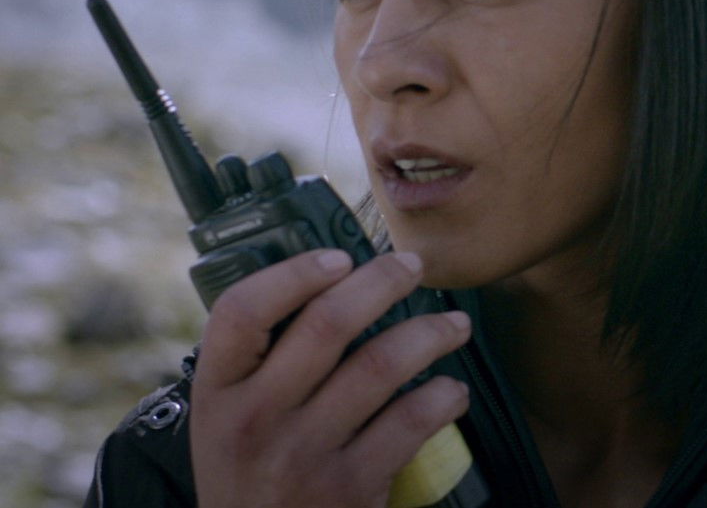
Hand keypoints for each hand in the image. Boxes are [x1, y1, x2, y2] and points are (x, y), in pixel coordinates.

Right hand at [190, 249, 471, 507]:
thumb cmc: (251, 479)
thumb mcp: (227, 423)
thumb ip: (260, 365)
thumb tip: (327, 288)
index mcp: (217, 393)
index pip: (240, 313)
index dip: (294, 273)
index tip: (339, 257)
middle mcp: (253, 419)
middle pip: (326, 324)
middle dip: (382, 282)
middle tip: (413, 266)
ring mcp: (301, 454)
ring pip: (380, 364)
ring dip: (430, 332)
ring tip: (454, 324)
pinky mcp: (349, 487)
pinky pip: (411, 421)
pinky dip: (443, 396)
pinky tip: (452, 390)